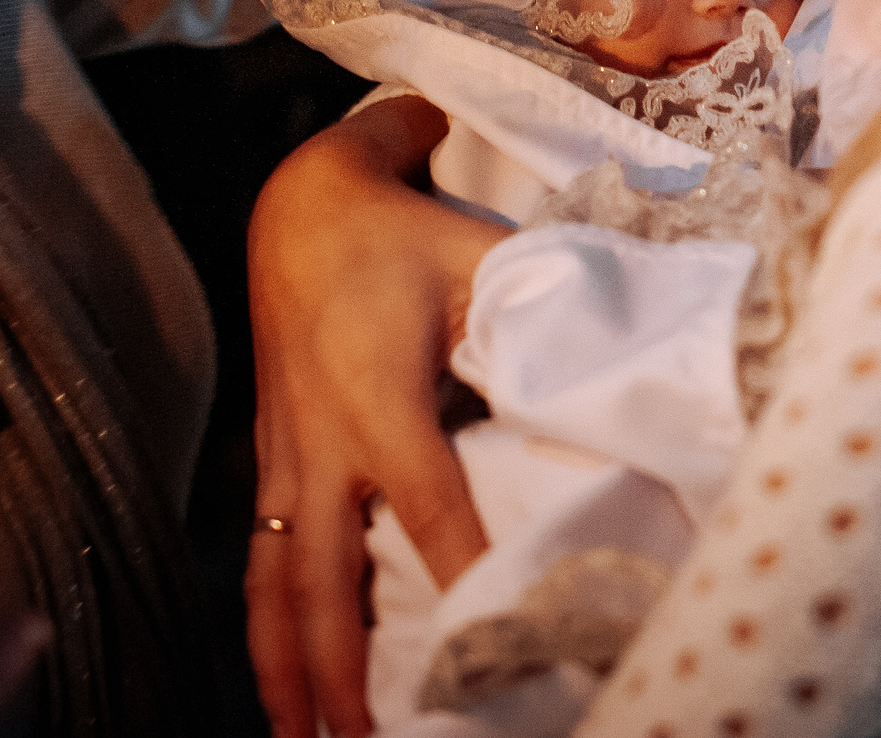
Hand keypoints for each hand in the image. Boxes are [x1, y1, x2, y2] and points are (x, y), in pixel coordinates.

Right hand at [246, 101, 501, 737]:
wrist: (297, 205)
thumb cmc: (398, 232)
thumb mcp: (478, 255)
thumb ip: (538, 305)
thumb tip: (614, 343)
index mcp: (381, 401)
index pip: (430, 507)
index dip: (465, 570)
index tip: (491, 634)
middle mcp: (323, 443)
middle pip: (322, 579)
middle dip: (337, 666)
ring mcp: (289, 456)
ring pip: (277, 580)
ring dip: (286, 664)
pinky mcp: (276, 457)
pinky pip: (265, 555)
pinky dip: (270, 622)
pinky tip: (283, 674)